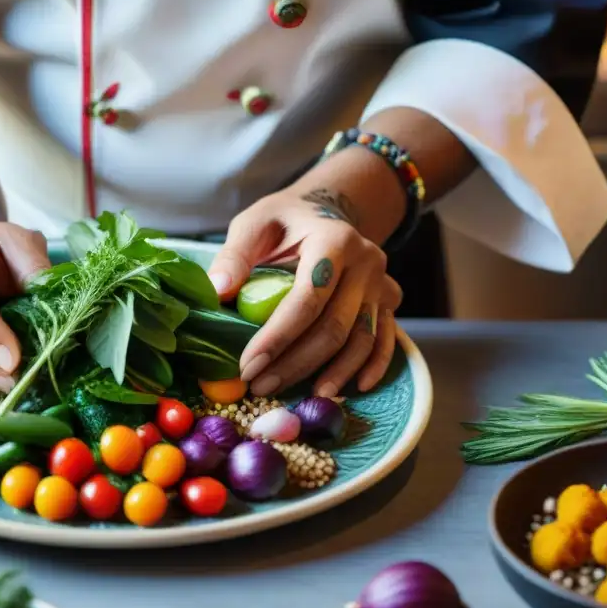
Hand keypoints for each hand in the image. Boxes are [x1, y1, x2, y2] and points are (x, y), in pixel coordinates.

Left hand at [208, 191, 402, 397]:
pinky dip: (372, 367)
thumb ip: (235, 255)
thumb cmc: (284, 221)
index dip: (277, 337)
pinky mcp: (388, 300)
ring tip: (298, 396)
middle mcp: (366, 262)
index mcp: (334, 240)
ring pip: (360, 340)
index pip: (307, 299)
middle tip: (259, 387)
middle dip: (295, 364)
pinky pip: (386, 340)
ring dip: (331, 374)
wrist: (326, 211)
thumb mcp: (255, 224)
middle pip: (334, 327)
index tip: (247, 365)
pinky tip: (352, 389)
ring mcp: (382, 283)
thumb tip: (218, 290)